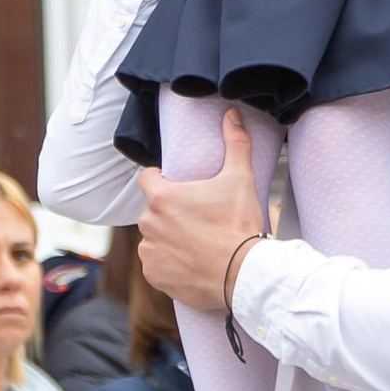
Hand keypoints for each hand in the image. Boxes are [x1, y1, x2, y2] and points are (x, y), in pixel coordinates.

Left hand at [140, 108, 267, 315]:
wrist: (243, 274)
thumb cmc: (239, 225)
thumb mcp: (240, 179)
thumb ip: (235, 144)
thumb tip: (231, 115)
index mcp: (162, 197)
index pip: (147, 178)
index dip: (161, 179)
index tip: (178, 187)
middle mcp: (148, 224)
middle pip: (153, 210)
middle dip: (170, 212)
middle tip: (197, 219)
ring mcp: (149, 252)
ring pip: (154, 238)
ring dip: (168, 238)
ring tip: (196, 243)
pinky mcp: (154, 276)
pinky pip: (156, 265)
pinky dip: (168, 264)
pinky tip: (190, 263)